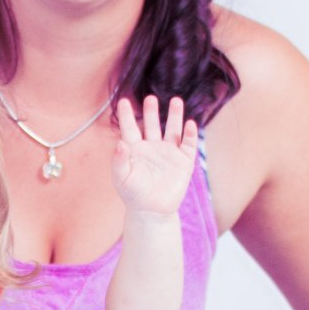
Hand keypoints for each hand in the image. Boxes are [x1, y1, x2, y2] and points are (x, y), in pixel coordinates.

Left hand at [110, 95, 198, 216]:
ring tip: (176, 101)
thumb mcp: (121, 178)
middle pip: (151, 124)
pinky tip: (189, 124)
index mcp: (135, 150)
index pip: (129, 128)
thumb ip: (119, 160)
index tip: (123, 101)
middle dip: (151, 111)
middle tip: (150, 98)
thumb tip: (120, 143)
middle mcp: (152, 148)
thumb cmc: (133, 195)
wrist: (152, 211)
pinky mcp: (183, 161)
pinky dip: (190, 134)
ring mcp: (168, 153)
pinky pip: (188, 144)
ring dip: (174, 116)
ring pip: (172, 130)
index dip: (127, 115)